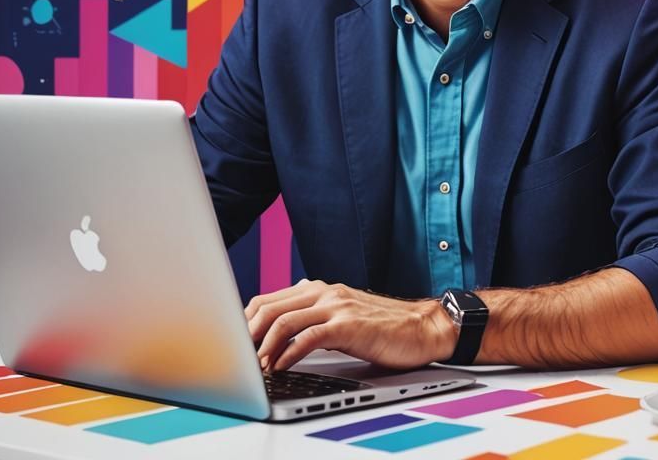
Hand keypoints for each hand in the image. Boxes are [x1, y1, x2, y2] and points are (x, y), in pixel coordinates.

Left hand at [244, 279, 457, 371]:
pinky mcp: (348, 325)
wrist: (423, 327)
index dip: (244, 323)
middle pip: (268, 308)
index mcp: (320, 290)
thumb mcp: (343, 316)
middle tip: (237, 359)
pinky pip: (308, 337)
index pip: (267, 300)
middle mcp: (325, 292)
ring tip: (256, 368)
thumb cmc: (385, 327)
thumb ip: (315, 317)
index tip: (234, 345)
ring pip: (283, 321)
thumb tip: (284, 328)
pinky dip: (287, 354)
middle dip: (245, 335)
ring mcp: (336, 306)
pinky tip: (280, 368)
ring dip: (262, 348)